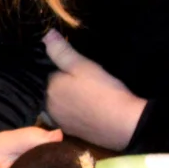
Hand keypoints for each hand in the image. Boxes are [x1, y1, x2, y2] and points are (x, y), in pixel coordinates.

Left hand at [43, 30, 145, 149]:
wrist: (124, 125)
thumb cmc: (103, 91)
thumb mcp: (83, 66)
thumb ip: (61, 51)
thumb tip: (45, 34)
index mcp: (48, 89)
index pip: (44, 74)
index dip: (54, 67)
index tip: (65, 64)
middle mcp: (47, 108)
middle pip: (48, 91)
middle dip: (56, 84)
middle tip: (74, 77)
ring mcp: (59, 122)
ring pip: (55, 105)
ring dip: (62, 99)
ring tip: (78, 91)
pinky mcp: (71, 132)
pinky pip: (65, 117)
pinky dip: (71, 111)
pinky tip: (83, 106)